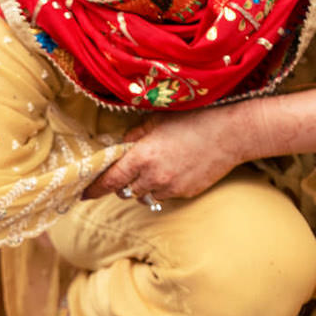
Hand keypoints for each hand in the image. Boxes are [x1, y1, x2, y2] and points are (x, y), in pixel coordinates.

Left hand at [83, 105, 258, 203]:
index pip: (110, 180)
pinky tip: (173, 171)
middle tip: (126, 172)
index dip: (94, 189)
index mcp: (142, 157)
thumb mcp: (157, 120)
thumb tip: (121, 147)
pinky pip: (166, 196)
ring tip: (153, 170)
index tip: (84, 194)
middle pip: (125, 191)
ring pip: (145, 196)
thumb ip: (135, 136)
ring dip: (142, 188)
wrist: (231, 133)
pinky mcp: (186, 193)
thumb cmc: (194, 119)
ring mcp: (171, 188)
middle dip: (122, 184)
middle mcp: (153, 177)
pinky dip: (162, 188)